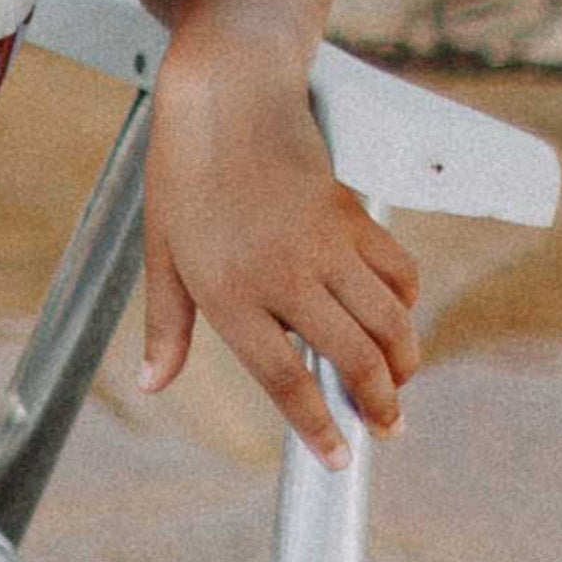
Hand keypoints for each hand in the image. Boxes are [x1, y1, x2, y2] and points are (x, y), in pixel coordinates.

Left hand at [138, 49, 420, 468]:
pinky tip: (397, 322)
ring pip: (388, 323)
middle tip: (386, 429)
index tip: (338, 459)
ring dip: (402, 364)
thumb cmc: (185, 177)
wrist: (228, 101)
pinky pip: (399, 274)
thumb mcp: (161, 254)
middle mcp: (284, 276)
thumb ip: (165, 326)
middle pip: (354, 359)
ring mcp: (326, 247)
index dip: (316, 427)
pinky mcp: (355, 219)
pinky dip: (407, 306)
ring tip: (396, 388)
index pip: (284, 379)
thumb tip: (153, 384)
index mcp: (229, 292)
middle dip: (378, 405)